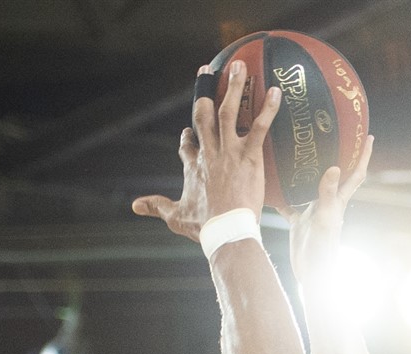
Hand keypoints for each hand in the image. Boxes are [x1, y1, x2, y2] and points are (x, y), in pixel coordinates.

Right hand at [132, 61, 282, 241]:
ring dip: (234, 87)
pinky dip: (268, 108)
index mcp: (193, 165)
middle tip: (206, 71)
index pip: (188, 145)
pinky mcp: (248, 155)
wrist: (225, 230)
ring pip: (229, 111)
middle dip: (204, 90)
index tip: (188, 132)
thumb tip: (134, 205)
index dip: (188, 137)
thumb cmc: (203, 226)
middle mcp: (209, 152)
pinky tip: (275, 91)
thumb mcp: (175, 216)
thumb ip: (156, 206)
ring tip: (239, 66)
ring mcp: (228, 151)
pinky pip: (259, 126)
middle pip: (204, 115)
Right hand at [290, 135, 373, 283]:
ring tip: (298, 151)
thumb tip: (334, 167)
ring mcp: (312, 212)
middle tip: (331, 134)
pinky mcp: (299, 222)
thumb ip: (328, 195)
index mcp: (338, 201)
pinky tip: (272, 184)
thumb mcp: (324, 219)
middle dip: (336, 155)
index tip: (368, 136)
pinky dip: (282, 194)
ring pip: (309, 185)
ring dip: (306, 170)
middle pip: (334, 174)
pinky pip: (289, 203)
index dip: (363, 155)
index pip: (355, 174)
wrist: (312, 276)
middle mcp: (327, 203)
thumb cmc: (322, 250)